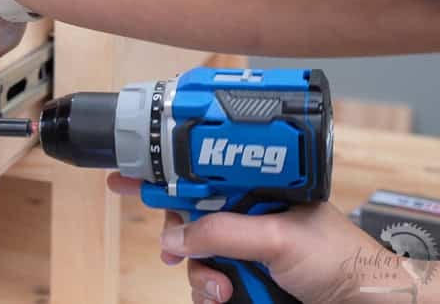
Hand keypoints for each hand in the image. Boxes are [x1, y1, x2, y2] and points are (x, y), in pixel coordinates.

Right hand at [108, 174, 408, 303]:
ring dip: (200, 275)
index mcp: (256, 189)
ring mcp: (246, 251)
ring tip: (221, 289)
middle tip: (174, 252)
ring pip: (194, 257)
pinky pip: (207, 283)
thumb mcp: (278, 238)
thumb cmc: (341, 260)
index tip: (125, 177)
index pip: (200, 174)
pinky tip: (222, 297)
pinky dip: (208, 293)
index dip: (161, 175)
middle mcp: (247, 217)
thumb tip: (175, 235)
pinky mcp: (246, 280)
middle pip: (187, 219)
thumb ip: (223, 231)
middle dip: (180, 239)